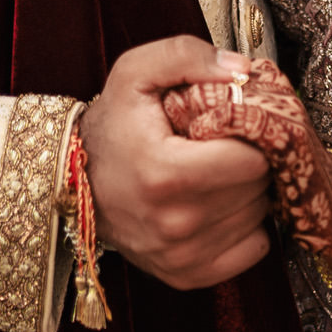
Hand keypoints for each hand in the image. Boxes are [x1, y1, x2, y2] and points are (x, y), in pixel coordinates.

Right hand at [80, 37, 273, 289]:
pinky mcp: (186, 275)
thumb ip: (186, 56)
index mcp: (165, 173)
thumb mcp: (135, 72)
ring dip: (248, 193)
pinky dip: (246, 226)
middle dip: (251, 161)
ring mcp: (180, 255)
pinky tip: (220, 204)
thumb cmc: (112, 124)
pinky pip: (253, 251)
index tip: (234, 124)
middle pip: (258, 189)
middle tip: (227, 144)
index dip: (251, 134)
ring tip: (218, 172)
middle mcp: (175, 223)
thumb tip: (241, 71)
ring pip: (258, 218)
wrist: (73, 180)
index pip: (252, 159)